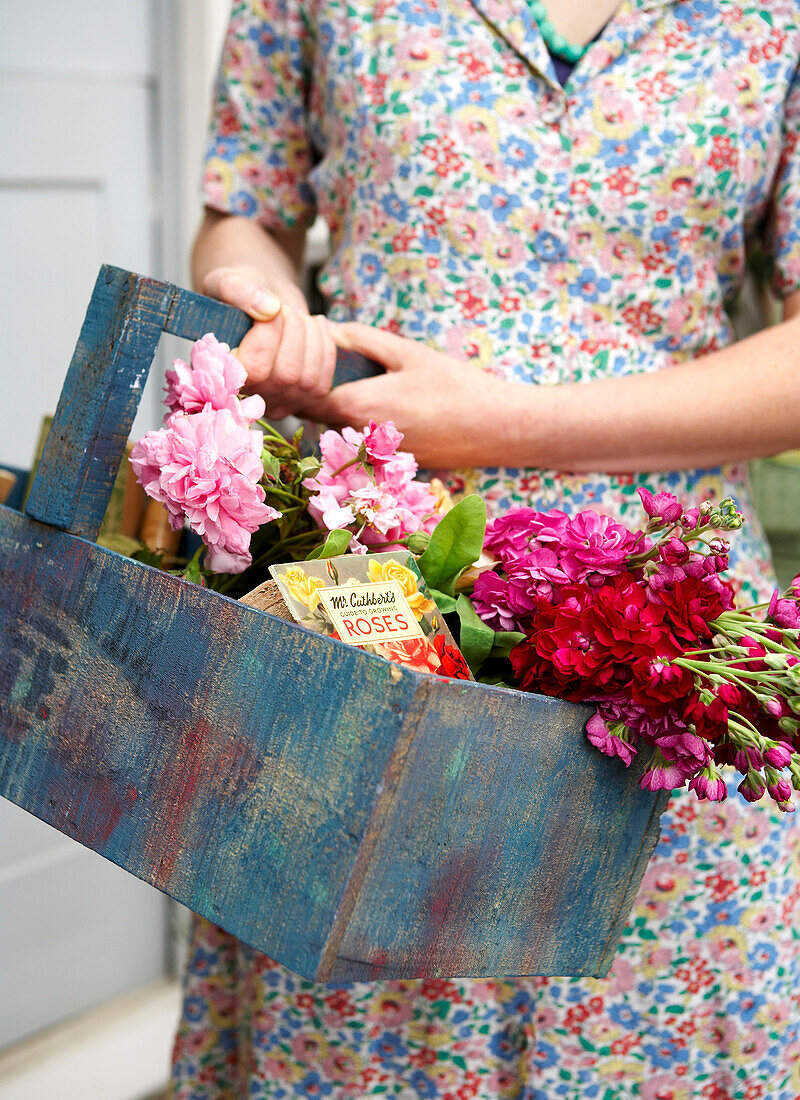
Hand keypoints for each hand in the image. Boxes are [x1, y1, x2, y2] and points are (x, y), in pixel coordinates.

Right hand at [201, 266, 336, 418]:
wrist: (262, 303)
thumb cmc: (241, 294)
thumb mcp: (229, 281)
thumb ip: (239, 290)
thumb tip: (269, 308)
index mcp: (221, 373)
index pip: (255, 369)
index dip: (270, 333)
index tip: (271, 306)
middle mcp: (249, 396)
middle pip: (288, 375)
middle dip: (294, 330)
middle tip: (284, 309)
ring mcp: (279, 403)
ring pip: (310, 379)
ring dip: (312, 336)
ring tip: (298, 316)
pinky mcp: (304, 401)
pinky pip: (324, 381)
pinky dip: (327, 346)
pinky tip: (315, 327)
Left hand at [304, 322, 524, 467]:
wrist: (496, 429)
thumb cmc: (455, 386)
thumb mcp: (407, 352)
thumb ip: (363, 339)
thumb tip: (329, 330)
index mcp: (355, 405)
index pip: (304, 391)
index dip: (303, 371)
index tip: (315, 353)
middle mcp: (356, 437)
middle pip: (316, 413)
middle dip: (319, 389)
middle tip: (339, 364)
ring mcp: (371, 456)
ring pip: (338, 428)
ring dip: (341, 407)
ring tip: (367, 383)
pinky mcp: (388, 466)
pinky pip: (360, 442)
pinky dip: (363, 424)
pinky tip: (390, 407)